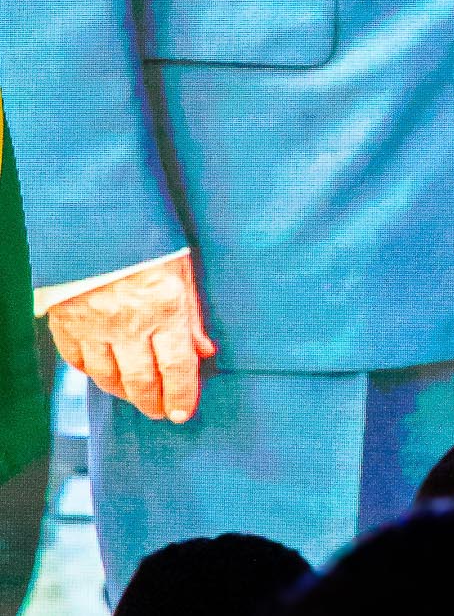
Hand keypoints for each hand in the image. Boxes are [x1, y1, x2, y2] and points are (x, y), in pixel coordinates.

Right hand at [49, 255, 215, 422]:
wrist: (95, 223)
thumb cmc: (147, 243)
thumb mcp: (183, 271)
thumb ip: (193, 315)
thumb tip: (204, 351)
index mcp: (165, 310)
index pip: (176, 368)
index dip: (181, 395)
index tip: (184, 412)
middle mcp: (129, 325)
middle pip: (142, 382)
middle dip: (154, 403)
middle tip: (162, 412)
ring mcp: (94, 328)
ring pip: (108, 378)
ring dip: (125, 394)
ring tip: (138, 398)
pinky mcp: (67, 325)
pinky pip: (79, 362)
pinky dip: (93, 374)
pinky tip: (105, 376)